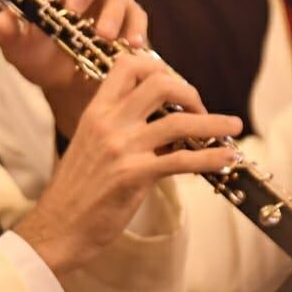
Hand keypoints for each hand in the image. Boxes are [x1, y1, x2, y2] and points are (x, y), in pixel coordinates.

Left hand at [0, 0, 146, 137]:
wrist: (66, 88)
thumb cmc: (39, 57)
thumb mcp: (18, 50)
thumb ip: (7, 34)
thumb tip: (2, 19)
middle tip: (73, 8)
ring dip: (112, 10)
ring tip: (103, 36)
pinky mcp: (129, 17)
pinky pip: (137, 13)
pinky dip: (135, 27)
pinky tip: (131, 44)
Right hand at [14, 55, 240, 278]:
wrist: (58, 226)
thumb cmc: (76, 190)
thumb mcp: (91, 146)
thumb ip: (122, 128)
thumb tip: (165, 124)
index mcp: (95, 111)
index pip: (127, 66)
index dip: (157, 68)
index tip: (174, 86)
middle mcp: (108, 122)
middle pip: (159, 84)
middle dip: (190, 92)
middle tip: (200, 111)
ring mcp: (122, 148)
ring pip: (179, 121)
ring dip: (213, 123)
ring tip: (232, 127)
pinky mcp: (134, 175)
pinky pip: (182, 160)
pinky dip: (211, 157)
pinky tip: (227, 158)